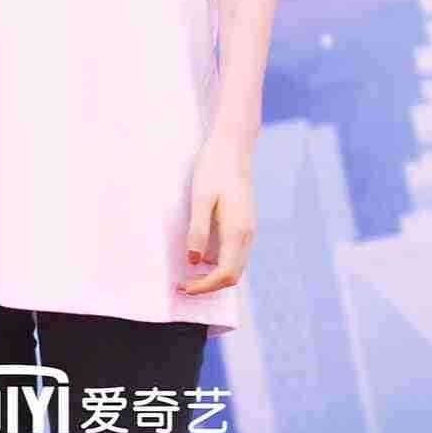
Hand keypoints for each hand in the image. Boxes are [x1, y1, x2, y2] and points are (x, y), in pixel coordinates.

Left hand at [176, 131, 255, 294]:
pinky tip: (200, 256)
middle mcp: (247, 234)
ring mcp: (248, 228)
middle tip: (183, 285)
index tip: (183, 287)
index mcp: (237, 230)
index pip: (224, 273)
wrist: (233, 145)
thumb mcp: (201, 197)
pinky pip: (234, 253)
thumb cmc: (214, 168)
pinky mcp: (244, 222)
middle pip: (233, 275)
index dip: (204, 286)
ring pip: (235, 265)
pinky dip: (219, 263)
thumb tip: (194, 261)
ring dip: (214, 276)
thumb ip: (198, 230)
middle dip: (208, 285)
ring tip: (189, 274)